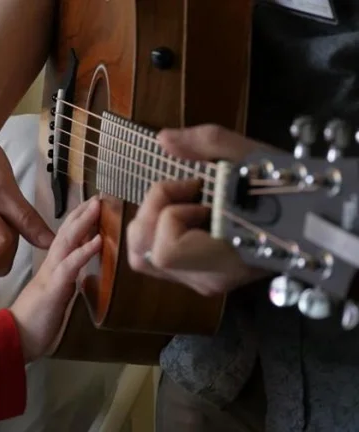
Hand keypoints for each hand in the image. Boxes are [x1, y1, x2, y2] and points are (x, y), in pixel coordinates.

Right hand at [9, 197, 101, 362]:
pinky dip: (84, 251)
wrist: (16, 338)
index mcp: (52, 269)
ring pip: (67, 243)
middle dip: (82, 214)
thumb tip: (85, 276)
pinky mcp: (54, 288)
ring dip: (83, 224)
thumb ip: (68, 284)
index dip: (78, 221)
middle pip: (66, 233)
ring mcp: (52, 276)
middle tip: (98, 197)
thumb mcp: (56, 298)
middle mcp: (51, 267)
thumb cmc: (36, 322)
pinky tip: (97, 240)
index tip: (91, 206)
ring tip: (97, 208)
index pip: (65, 238)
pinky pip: (70, 266)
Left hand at [126, 125, 272, 295]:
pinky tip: (187, 216)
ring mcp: (200, 281)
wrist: (312, 219)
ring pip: (140, 257)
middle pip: (142, 255)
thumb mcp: (252, 155)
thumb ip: (208, 143)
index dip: (170, 215)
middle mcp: (207, 279)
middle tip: (185, 194)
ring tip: (184, 204)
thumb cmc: (286, 188)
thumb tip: (163, 139)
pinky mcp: (195, 277)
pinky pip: (155, 257)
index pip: (166, 251)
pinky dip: (159, 231)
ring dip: (151, 222)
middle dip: (152, 214)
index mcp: (224, 260)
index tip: (197, 191)